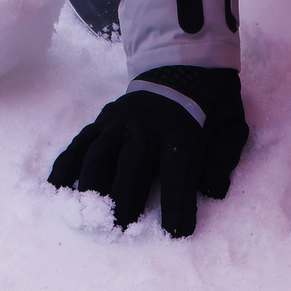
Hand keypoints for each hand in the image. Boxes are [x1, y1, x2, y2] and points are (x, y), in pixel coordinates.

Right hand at [48, 65, 247, 237]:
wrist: (183, 59)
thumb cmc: (210, 100)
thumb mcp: (231, 123)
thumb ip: (224, 157)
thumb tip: (214, 191)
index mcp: (181, 128)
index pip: (177, 171)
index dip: (176, 202)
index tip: (177, 231)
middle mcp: (145, 125)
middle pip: (131, 165)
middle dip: (125, 200)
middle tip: (120, 229)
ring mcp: (119, 121)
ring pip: (99, 154)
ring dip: (93, 187)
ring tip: (90, 216)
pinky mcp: (102, 120)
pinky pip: (80, 144)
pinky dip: (67, 167)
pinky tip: (59, 190)